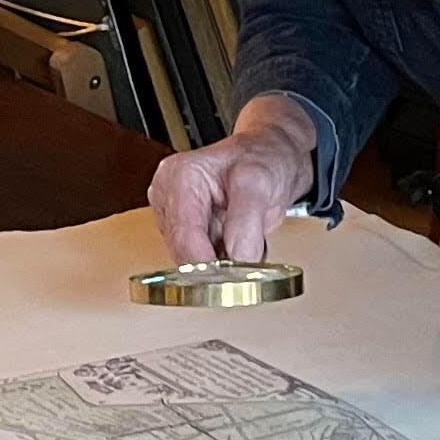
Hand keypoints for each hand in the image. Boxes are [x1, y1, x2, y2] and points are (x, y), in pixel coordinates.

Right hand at [149, 92, 322, 265]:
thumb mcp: (259, 182)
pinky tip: (236, 244)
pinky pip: (198, 259)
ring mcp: (175, 214)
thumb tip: (238, 258)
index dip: (206, 265)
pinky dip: (220, 261)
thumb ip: (246, 221)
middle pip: (182, 251)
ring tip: (244, 241)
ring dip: (219, 264)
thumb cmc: (263, 158)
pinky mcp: (185, 230)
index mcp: (179, 177)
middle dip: (214, 265)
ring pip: (189, 260)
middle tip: (247, 263)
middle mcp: (169, 196)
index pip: (183, 235)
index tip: (232, 283)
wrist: (271, 157)